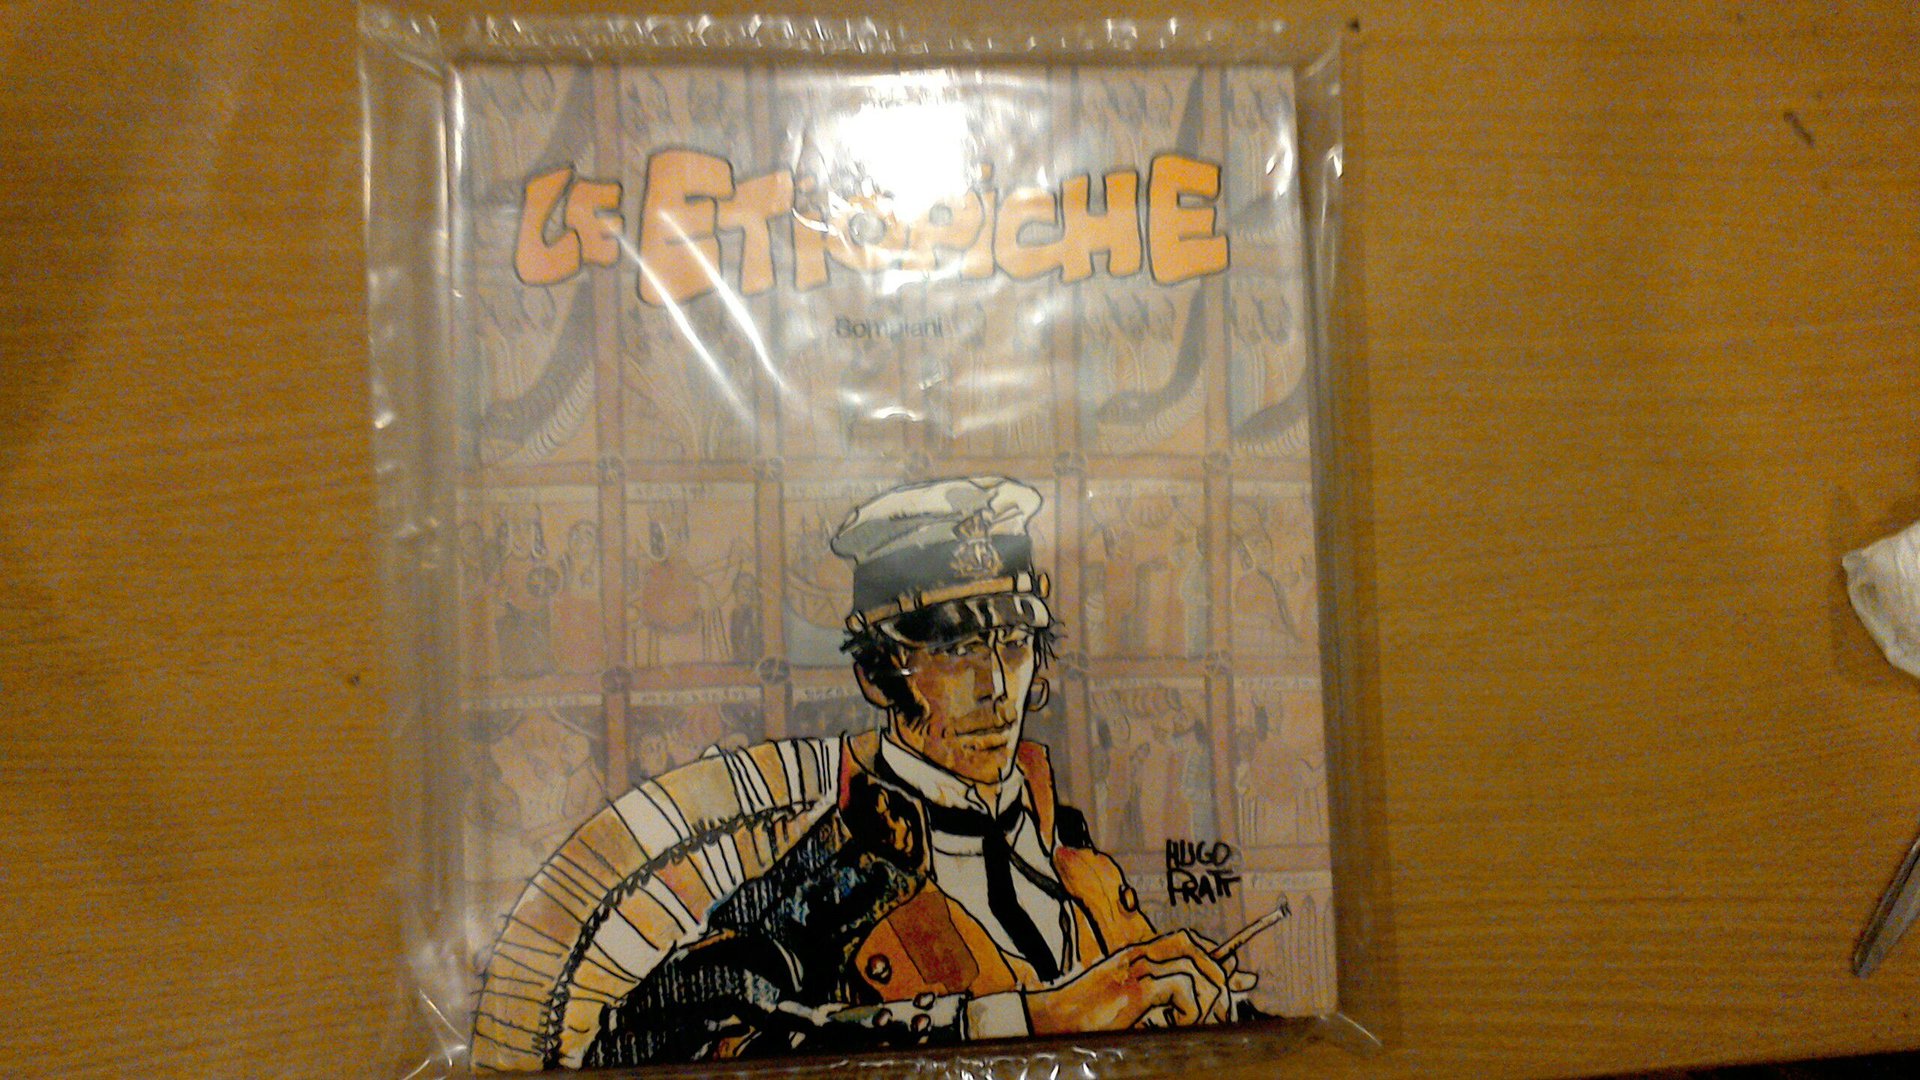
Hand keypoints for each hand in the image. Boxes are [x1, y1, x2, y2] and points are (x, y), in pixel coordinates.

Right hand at [1024, 929, 1258, 1033]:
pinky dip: (1191, 1009)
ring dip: (1206, 999)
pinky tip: (1177, 1024)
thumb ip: (1155, 1000)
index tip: (1243, 979)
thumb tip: (1196, 1006)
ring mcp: (1137, 967)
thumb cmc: (1083, 1017)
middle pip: (1196, 949)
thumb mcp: (1124, 1005)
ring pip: (1196, 969)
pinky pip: (1183, 989)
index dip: (1217, 960)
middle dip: (1218, 980)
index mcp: (1137, 954)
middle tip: (1223, 1011)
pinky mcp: (1136, 986)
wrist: (1050, 1019)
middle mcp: (1139, 954)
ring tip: (1196, 1022)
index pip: (1188, 942)